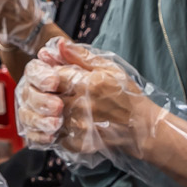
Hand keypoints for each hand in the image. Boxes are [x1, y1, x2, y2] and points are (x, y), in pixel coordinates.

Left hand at [13, 39, 159, 158]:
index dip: (49, 73)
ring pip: (47, 116)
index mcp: (85, 83)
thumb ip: (81, 56)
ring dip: (49, 110)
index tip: (54, 74)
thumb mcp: (108, 68)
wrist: (140, 126)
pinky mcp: (77, 142)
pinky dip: (54, 128)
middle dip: (46, 92)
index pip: (52, 75)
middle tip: (55, 91)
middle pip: (46, 96)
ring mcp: (76, 126)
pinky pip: (54, 134)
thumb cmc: (126, 94)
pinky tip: (65, 122)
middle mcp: (78, 105)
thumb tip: (58, 44)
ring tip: (62, 106)